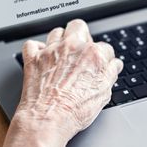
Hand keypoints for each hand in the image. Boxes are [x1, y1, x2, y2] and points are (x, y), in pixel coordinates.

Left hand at [15, 19, 122, 140]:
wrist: (47, 120)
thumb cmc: (75, 111)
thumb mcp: (103, 94)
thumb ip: (110, 74)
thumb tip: (114, 65)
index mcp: (93, 55)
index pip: (104, 47)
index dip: (103, 57)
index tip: (99, 65)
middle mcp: (72, 47)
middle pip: (79, 27)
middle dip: (81, 35)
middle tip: (81, 50)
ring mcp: (51, 51)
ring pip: (56, 32)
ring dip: (60, 40)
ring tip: (61, 53)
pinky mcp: (33, 59)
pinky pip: (32, 44)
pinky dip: (35, 49)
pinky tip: (41, 57)